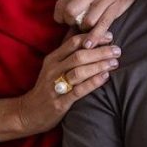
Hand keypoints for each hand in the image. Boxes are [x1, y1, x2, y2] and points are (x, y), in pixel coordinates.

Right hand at [0, 32, 120, 141]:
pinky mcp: (60, 102)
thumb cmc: (46, 87)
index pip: (74, 42)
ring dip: (99, 65)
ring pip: (79, 71)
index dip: (93, 37)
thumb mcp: (52, 66)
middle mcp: (53, 69)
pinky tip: (105, 77)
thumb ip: (66, 52)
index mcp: (52, 58)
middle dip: (100, 51)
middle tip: (117, 50)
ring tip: (114, 62)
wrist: (28, 113)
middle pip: (79, 55)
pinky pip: (79, 90)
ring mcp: (56, 86)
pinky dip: (93, 82)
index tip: (110, 36)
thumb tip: (83, 33)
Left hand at [48, 0, 146, 37]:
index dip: (59, 14)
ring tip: (83, 28)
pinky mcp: (116, 6)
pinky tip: (89, 44)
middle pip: (71, 12)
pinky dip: (94, 37)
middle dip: (69, 22)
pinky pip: (103, 25)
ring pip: (87, 21)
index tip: (63, 17)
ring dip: (83, 29)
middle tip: (71, 23)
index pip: (61, 2)